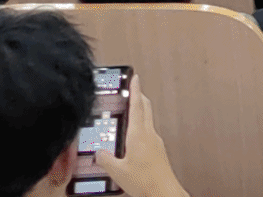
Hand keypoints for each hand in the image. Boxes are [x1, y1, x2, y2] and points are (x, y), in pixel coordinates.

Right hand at [97, 78, 188, 196]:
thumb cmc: (144, 180)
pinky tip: (133, 138)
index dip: (135, 90)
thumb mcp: (118, 171)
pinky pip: (149, 133)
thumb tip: (98, 152)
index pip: (137, 106)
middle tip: (131, 91)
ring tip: (128, 113)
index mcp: (139, 134)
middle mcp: (150, 134)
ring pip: (148, 120)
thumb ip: (106, 160)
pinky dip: (141, 128)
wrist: (164, 192)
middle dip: (139, 97)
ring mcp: (156, 142)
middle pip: (146, 109)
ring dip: (140, 112)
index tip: (135, 77)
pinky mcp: (158, 151)